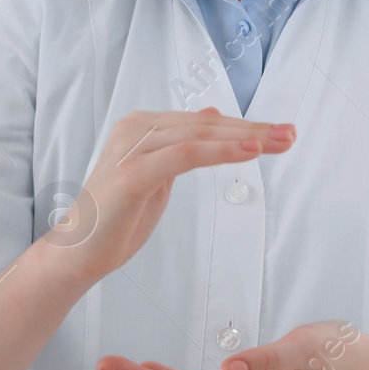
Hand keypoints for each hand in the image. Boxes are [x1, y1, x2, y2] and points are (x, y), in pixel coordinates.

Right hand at [52, 106, 294, 283]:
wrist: (77, 254)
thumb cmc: (117, 218)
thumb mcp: (158, 176)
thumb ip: (183, 145)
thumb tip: (210, 115)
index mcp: (143, 126)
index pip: (204, 122)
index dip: (245, 126)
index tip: (282, 133)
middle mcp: (136, 127)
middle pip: (207, 124)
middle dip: (253, 129)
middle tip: (291, 134)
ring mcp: (133, 147)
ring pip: (200, 134)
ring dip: (245, 138)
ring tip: (279, 142)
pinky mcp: (133, 172)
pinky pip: (186, 155)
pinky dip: (221, 152)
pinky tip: (250, 153)